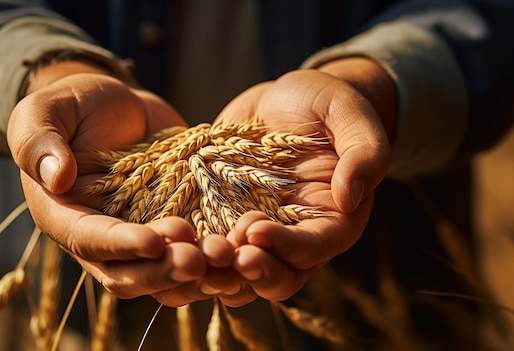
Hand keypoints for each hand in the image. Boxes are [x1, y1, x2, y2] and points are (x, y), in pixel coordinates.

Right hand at [7, 61, 207, 304]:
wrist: (117, 105)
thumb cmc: (74, 104)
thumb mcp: (45, 112)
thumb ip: (39, 141)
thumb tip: (55, 177)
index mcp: (64, 217)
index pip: (90, 241)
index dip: (122, 246)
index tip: (156, 240)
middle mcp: (101, 239)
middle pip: (129, 274)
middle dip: (164, 271)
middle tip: (201, 259)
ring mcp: (139, 238)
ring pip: (164, 277)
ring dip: (196, 275)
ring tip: (228, 256)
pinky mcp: (172, 227)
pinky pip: (191, 256)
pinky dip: (215, 262)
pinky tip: (243, 251)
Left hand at [200, 58, 394, 304]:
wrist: (284, 98)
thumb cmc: (324, 103)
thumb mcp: (349, 115)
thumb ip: (364, 152)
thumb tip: (351, 198)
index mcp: (333, 220)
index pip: (314, 249)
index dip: (286, 247)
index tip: (255, 229)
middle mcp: (296, 237)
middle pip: (278, 278)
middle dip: (250, 272)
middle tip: (223, 252)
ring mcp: (257, 233)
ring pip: (239, 276)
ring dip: (216, 274)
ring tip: (191, 254)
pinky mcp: (223, 221)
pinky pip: (209, 250)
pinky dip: (191, 254)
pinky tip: (169, 241)